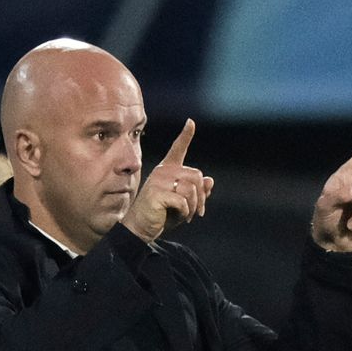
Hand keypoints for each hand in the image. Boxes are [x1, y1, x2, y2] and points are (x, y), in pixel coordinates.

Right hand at [121, 119, 214, 242]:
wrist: (141, 228)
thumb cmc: (162, 215)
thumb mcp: (184, 203)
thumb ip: (197, 192)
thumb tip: (210, 180)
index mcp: (168, 170)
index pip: (178, 148)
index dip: (186, 135)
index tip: (191, 122)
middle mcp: (163, 171)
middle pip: (196, 176)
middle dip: (201, 196)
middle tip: (198, 211)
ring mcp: (159, 181)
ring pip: (192, 189)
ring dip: (194, 206)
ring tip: (187, 215)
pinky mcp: (157, 193)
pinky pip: (183, 201)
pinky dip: (186, 212)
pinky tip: (180, 217)